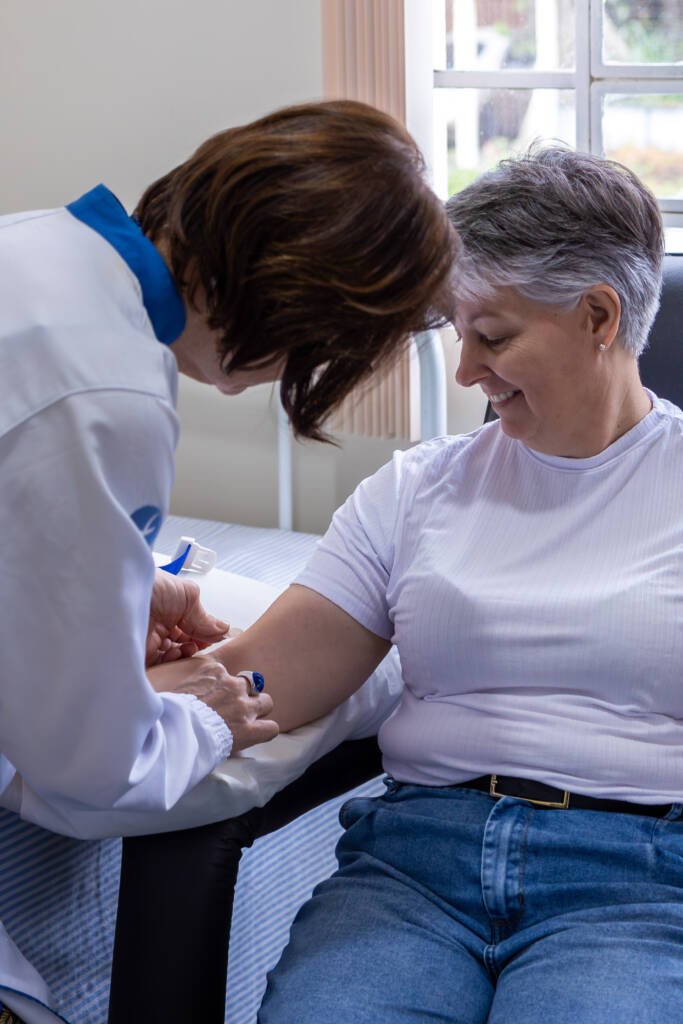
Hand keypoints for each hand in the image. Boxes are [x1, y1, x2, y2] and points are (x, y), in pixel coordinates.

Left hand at [146, 569, 229, 666]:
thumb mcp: (187, 595)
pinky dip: (172, 665)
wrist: (123, 598)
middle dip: (196, 647)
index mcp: (169, 610)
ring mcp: (148, 642)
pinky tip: (177, 655)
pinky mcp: (140, 658)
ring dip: (185, 656)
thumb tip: (222, 629)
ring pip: (172, 658)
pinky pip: (160, 668)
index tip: (215, 638)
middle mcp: (158, 626)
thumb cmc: (152, 588)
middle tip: (203, 645)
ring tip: (189, 648)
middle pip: (182, 644)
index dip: (203, 635)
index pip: (190, 628)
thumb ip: (205, 616)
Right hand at [148, 655, 278, 752]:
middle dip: (241, 696)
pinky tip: (256, 736)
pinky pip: (271, 727)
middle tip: (228, 711)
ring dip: (256, 711)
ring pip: (265, 702)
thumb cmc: (162, 709)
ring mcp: (243, 706)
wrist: (169, 732)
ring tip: (244, 722)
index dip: (219, 687)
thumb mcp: (162, 679)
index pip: (225, 673)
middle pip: (248, 684)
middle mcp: (231, 684)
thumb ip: (175, 674)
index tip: (209, 698)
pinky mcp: (249, 729)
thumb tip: (170, 677)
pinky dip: (265, 731)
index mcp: (212, 670)